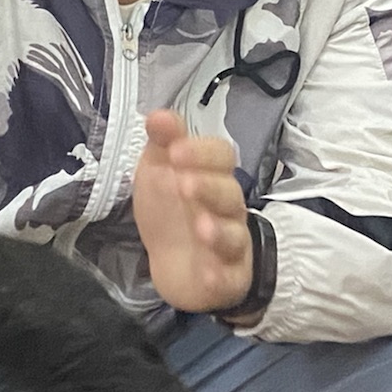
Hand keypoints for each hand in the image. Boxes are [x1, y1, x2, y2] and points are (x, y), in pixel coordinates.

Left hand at [131, 110, 253, 314]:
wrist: (178, 263)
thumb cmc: (172, 209)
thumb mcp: (159, 171)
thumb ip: (162, 143)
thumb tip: (157, 114)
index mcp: (212, 176)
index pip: (221, 157)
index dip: (202, 153)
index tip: (175, 151)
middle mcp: (227, 209)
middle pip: (229, 194)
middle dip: (209, 188)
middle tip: (184, 184)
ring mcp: (229, 244)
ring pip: (233, 235)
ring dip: (219, 230)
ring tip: (201, 227)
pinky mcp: (227, 277)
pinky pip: (229, 277)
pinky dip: (220, 275)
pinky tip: (209, 273)